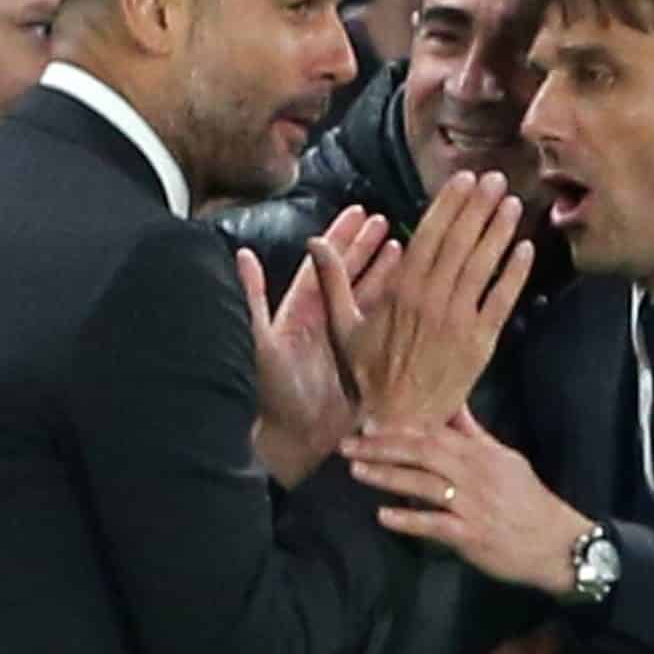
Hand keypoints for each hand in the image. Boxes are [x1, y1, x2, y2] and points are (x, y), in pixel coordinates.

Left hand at [237, 205, 399, 486]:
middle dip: (367, 247)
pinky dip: (396, 305)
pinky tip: (412, 288)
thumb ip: (253, 298)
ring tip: (404, 246)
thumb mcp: (261, 342)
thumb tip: (240, 254)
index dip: (341, 239)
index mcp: (300, 312)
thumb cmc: (274, 394)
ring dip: (385, 271)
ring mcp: (346, 342)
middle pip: (348, 275)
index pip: (324, 266)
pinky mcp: (364, 360)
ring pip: (368, 297)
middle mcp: (325, 323)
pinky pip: (381, 326)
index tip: (360, 213)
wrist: (295, 440)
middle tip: (387, 221)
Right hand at [315, 171, 533, 428]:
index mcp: (401, 290)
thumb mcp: (343, 327)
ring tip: (513, 203)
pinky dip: (514, 274)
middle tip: (497, 178)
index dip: (449, 204)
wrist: (399, 422)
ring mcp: (460, 320)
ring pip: (483, 266)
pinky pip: (502, 301)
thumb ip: (332, 281)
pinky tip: (525, 249)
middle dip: (479, 206)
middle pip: (461, 242)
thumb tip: (313, 242)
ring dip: (499, 231)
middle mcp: (432, 299)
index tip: (464, 179)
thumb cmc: (368, 375)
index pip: (430, 234)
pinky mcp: (481, 343)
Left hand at [343, 406, 588, 594]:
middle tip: (347, 446)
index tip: (367, 424)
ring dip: (387, 477)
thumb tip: (453, 403)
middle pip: (422, 453)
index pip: (434, 433)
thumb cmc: (528, 500)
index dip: (398, 428)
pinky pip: (434, 525)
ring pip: (423, 484)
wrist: (557, 543)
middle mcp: (474, 474)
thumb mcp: (505, 458)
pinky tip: (383, 516)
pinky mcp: (470, 535)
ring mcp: (472, 505)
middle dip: (382, 448)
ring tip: (356, 472)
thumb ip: (474, 433)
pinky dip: (408, 519)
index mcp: (481, 453)